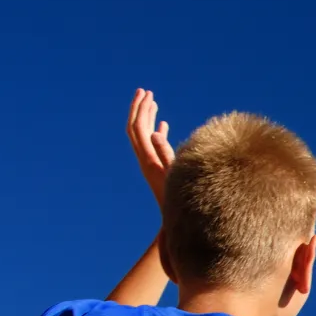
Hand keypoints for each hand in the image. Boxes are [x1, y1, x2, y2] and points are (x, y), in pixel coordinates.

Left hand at [127, 88, 175, 207]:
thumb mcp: (175, 174)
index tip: (147, 93)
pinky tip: (163, 125)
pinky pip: (152, 146)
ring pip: (143, 136)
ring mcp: (150, 164)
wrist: (174, 224)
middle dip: (139, 109)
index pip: (138, 128)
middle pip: (135, 129)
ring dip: (146, 117)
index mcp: (147, 159)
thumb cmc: (180, 201)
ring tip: (152, 102)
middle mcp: (144, 160)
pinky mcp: (157, 168)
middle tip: (144, 91)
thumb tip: (154, 131)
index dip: (141, 109)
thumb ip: (165, 152)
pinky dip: (156, 131)